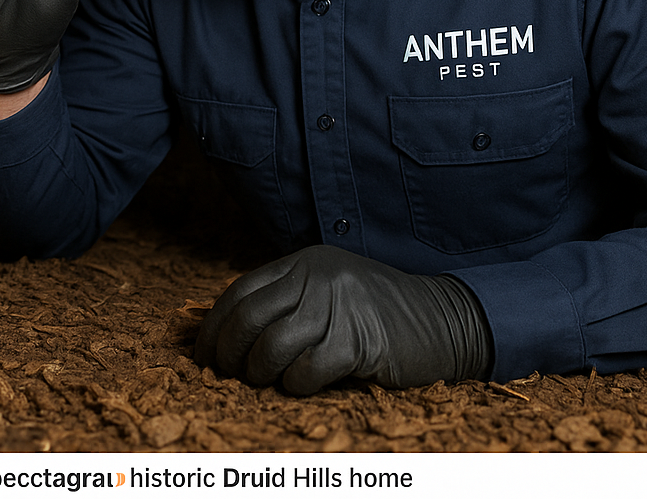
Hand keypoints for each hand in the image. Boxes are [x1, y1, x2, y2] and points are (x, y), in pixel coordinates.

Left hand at [194, 245, 492, 394]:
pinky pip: (307, 370)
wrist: (444, 319)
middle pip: (248, 317)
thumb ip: (286, 300)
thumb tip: (228, 335)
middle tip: (224, 375)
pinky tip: (303, 384)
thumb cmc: (379, 312)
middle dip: (227, 353)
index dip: (214, 327)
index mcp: (304, 263)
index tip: (202, 355)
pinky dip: (296, 384)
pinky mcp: (360, 340)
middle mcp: (318, 278)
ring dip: (259, 372)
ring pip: (272, 345)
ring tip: (264, 382)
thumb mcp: (329, 289)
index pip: (240, 291)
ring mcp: (340, 306)